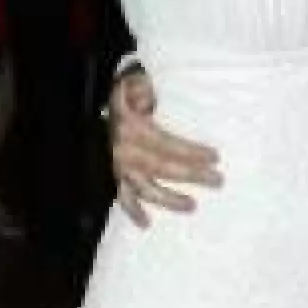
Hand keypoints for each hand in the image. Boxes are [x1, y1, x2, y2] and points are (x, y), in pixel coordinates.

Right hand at [108, 65, 222, 227]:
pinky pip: (122, 197)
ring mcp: (117, 167)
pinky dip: (132, 211)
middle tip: (217, 181)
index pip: (167, 144)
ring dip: (168, 199)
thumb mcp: (129, 84)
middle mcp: (125, 151)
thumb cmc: (120, 96)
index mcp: (131, 128)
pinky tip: (146, 224)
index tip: (215, 157)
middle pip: (163, 167)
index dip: (191, 151)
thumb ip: (140, 88)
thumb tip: (149, 100)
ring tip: (192, 206)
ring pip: (145, 188)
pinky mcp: (112, 177)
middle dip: (192, 176)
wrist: (89, 110)